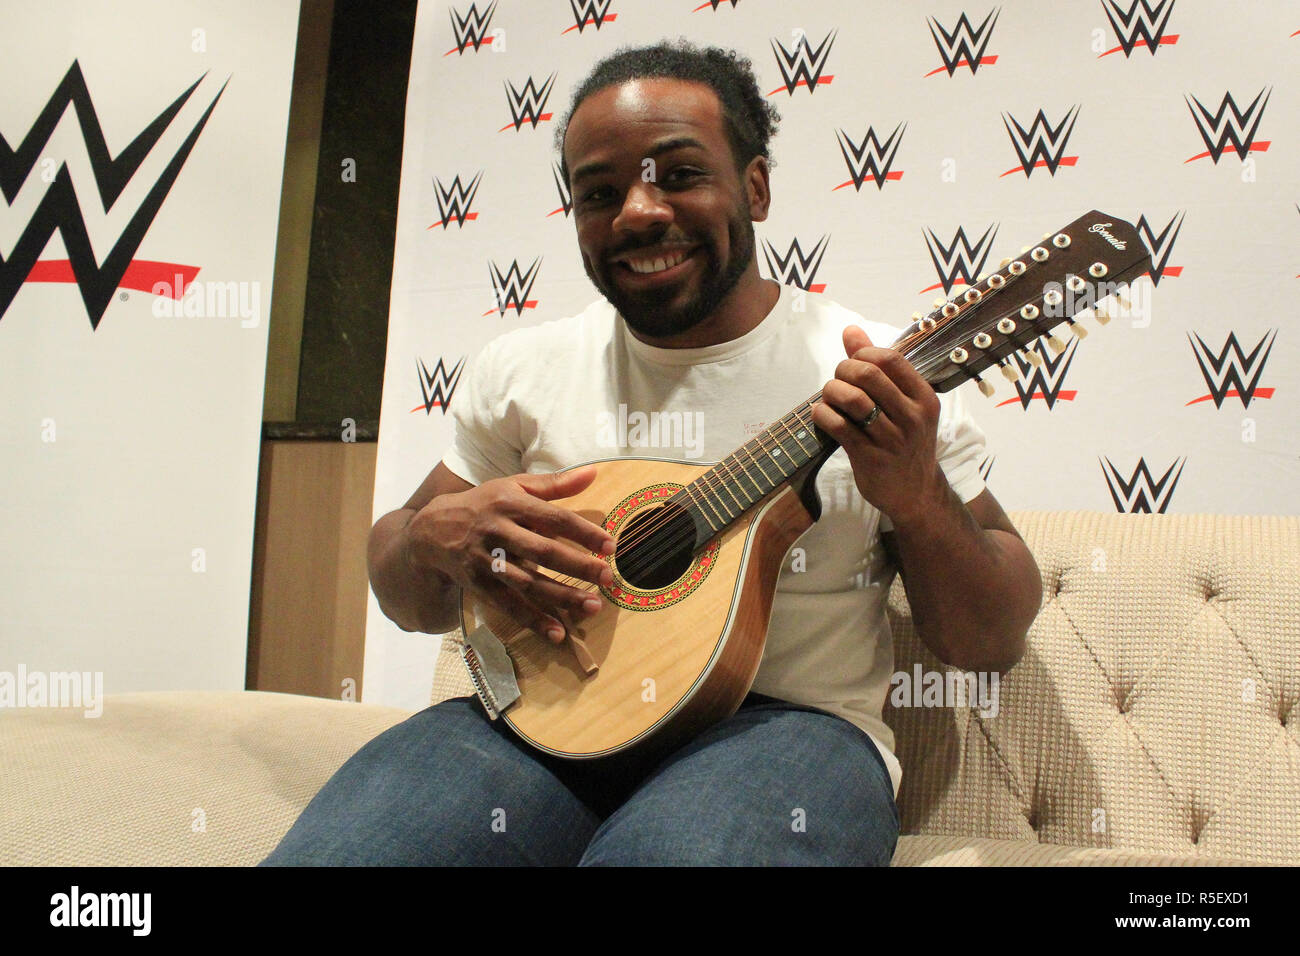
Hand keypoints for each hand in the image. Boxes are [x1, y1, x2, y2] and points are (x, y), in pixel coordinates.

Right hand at [403, 466, 614, 642]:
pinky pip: (509, 606)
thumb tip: (593, 473)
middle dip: (578, 566)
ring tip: (593, 606)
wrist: (431, 531)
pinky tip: (558, 633)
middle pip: (544, 552)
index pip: (555, 518)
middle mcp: (498, 531)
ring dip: (562, 597)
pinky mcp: (478, 585)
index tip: (611, 546)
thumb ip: (555, 483)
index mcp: (511, 503)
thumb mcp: (513, 486)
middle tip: (608, 578)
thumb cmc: (484, 505)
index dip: (584, 533)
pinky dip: (533, 620)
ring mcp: (486, 560)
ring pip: (529, 582)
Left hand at [810, 326, 945, 526]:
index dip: (861, 354)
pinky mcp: (871, 458)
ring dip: (831, 392)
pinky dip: (822, 415)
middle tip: (837, 382)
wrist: (915, 493)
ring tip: (829, 398)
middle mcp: (912, 416)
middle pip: (867, 375)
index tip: (853, 365)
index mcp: (923, 397)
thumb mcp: (904, 404)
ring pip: (852, 400)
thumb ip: (878, 366)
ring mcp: (892, 439)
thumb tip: (851, 331)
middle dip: (842, 371)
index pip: (889, 358)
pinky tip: (821, 415)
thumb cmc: (905, 441)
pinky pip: (839, 427)